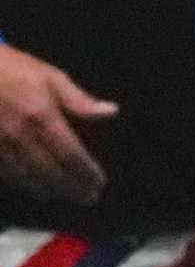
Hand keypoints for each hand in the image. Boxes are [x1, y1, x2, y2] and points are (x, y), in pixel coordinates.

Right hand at [0, 44, 117, 204]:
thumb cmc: (13, 69)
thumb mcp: (50, 76)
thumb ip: (79, 100)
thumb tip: (111, 112)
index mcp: (43, 118)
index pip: (70, 153)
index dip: (86, 172)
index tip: (100, 183)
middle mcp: (21, 137)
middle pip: (50, 172)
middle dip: (71, 188)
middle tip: (88, 198)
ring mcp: (1, 146)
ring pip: (27, 178)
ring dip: (49, 191)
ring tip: (66, 197)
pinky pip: (7, 174)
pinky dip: (24, 185)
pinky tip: (36, 189)